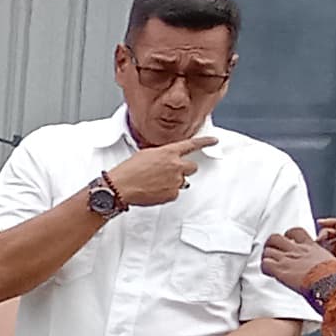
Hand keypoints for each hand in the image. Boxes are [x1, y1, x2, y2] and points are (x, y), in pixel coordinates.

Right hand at [102, 132, 216, 207]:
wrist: (121, 187)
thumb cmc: (128, 171)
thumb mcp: (145, 154)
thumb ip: (162, 155)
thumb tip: (166, 160)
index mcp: (169, 152)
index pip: (192, 145)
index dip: (205, 142)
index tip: (214, 141)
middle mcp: (176, 165)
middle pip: (192, 167)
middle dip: (184, 170)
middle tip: (171, 173)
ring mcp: (175, 180)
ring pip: (182, 182)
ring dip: (173, 182)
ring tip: (156, 183)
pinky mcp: (172, 194)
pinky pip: (174, 193)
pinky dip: (166, 193)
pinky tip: (154, 191)